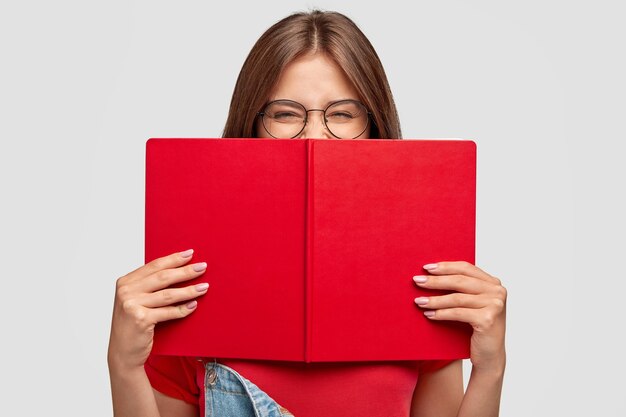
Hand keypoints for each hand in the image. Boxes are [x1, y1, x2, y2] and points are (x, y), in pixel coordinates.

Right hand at [107, 249, 208, 371]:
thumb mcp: (135, 301)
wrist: (122, 353)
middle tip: (203, 267)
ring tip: (204, 287)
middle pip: (163, 277)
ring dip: (189, 290)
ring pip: (168, 294)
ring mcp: (132, 305)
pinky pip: (168, 312)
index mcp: (125, 282)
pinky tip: (194, 305)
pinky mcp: (140, 320)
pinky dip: (183, 309)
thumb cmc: (132, 325)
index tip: (190, 254)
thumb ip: (148, 286)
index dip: (173, 259)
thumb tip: (177, 270)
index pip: (154, 266)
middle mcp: (126, 292)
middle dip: (185, 271)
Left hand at [413, 261, 506, 371]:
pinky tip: (428, 314)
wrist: (489, 356)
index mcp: (493, 283)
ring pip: (457, 298)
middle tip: (417, 281)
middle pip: (460, 281)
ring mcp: (495, 305)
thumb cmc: (477, 328)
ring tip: (418, 301)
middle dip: (436, 281)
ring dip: (434, 299)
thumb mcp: (472, 304)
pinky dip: (441, 313)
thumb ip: (461, 288)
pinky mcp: (488, 319)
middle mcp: (497, 292)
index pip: (466, 268)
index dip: (445, 266)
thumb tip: (431, 274)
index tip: (426, 268)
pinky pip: (458, 313)